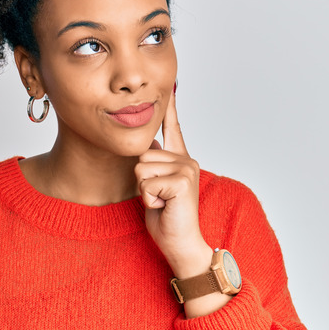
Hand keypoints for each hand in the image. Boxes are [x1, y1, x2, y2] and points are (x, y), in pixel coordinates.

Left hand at [135, 91, 211, 278]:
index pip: (172, 127)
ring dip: (144, 191)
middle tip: (159, 198)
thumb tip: (150, 145)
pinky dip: (149, 200)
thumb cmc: (167, 218)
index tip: (169, 85)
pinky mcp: (182, 181)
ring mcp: (186, 168)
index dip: (170, 107)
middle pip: (141, 156)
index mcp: (180, 159)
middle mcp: (186, 159)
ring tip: (162, 202)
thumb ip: (155, 166)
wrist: (181, 243)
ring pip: (141, 169)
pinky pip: (146, 184)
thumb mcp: (156, 187)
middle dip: (142, 181)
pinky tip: (164, 207)